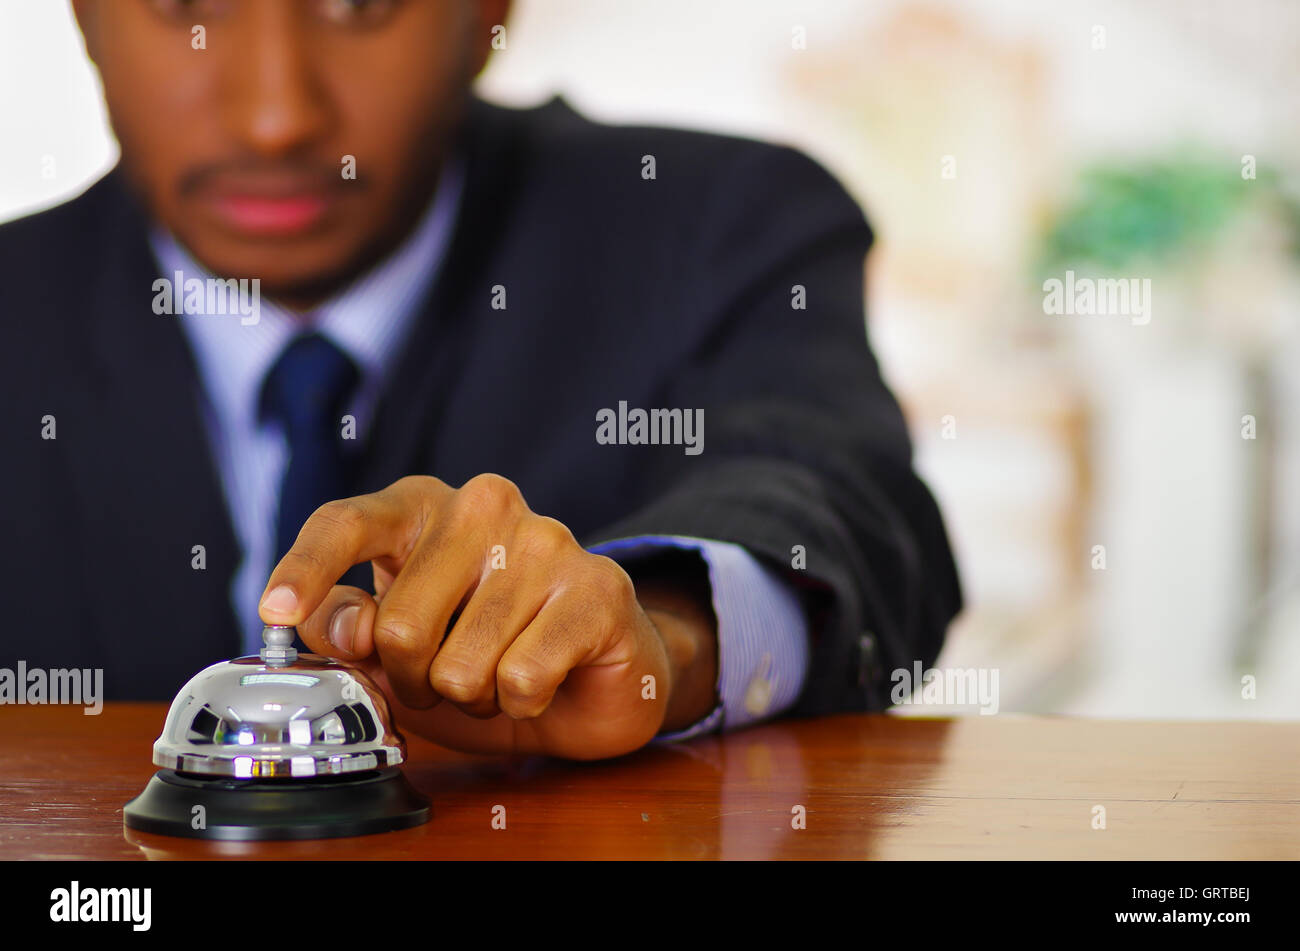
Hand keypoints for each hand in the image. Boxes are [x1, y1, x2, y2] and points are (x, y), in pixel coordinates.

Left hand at [257, 474, 715, 759]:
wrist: (595, 677)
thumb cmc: (490, 653)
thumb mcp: (401, 649)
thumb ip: (351, 631)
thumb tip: (345, 625)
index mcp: (425, 507)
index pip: (349, 521)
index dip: (305, 569)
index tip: (273, 614)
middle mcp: (485, 506)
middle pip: (398, 626)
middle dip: (415, 681)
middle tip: (450, 675)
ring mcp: (547, 541)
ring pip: (460, 666)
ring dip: (474, 698)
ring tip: (503, 673)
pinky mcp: (597, 587)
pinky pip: (520, 678)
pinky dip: (521, 703)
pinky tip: (545, 679)